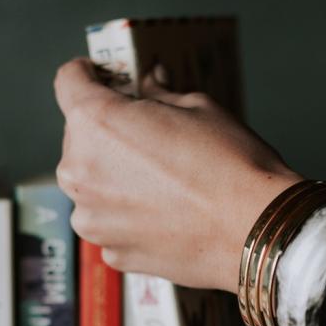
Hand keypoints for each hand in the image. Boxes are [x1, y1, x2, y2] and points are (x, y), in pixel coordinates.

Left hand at [53, 58, 301, 291]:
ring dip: (115, 177)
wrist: (256, 232)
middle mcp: (80, 171)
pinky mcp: (111, 251)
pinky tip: (167, 213)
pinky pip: (110, 222)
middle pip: (80, 137)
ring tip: (163, 181)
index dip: (86, 73)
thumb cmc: (231, 165)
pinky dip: (129, 214)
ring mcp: (92, 218)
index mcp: (96, 122)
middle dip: (108, 131)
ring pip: (92, 184)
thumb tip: (150, 83)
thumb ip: (160, 95)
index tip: (100, 76)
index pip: (68, 81)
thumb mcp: (198, 107)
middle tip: (150, 134)